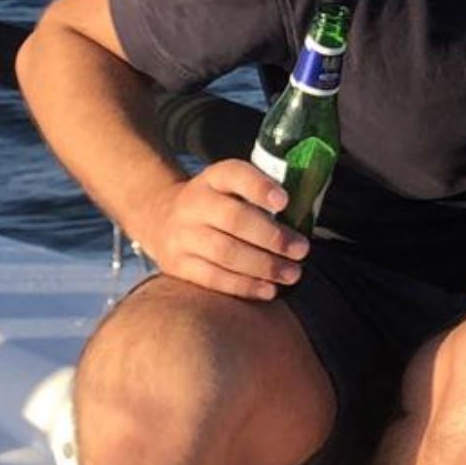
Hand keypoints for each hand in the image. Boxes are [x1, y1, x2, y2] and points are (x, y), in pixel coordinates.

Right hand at [130, 160, 308, 299]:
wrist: (160, 217)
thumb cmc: (215, 205)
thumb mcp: (229, 187)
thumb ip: (259, 197)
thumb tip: (305, 215)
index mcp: (212, 179)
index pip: (234, 174)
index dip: (259, 187)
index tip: (285, 200)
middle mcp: (193, 203)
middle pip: (234, 219)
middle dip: (273, 237)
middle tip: (301, 250)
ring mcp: (182, 235)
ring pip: (225, 252)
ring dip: (264, 266)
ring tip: (291, 274)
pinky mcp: (177, 265)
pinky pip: (213, 278)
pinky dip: (244, 286)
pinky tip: (268, 290)